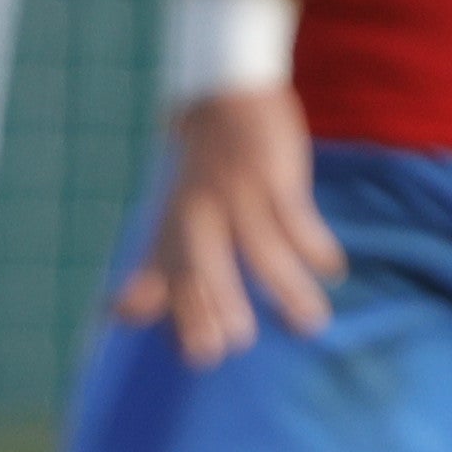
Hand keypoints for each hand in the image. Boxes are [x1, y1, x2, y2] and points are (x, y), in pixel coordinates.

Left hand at [115, 84, 338, 368]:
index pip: (173, 277)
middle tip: (235, 345)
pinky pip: (296, 217)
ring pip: (261, 248)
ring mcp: (235, 193)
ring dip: (288, 287)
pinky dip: (315, 246)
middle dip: (218, 303)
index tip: (196, 356)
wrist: (224, 95)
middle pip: (204, 264)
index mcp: (174, 225)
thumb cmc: (201, 169)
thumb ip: (154, 270)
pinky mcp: (271, 175)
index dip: (182, 314)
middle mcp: (198, 212)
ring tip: (311, 323)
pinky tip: (332, 269)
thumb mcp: (171, 218)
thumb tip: (120, 316)